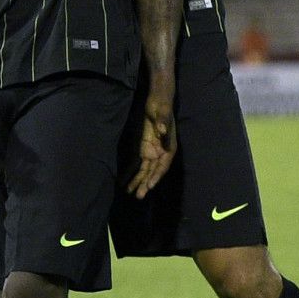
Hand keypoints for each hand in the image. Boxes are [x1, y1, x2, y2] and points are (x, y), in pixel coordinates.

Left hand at [125, 79, 176, 198]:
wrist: (157, 101)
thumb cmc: (162, 107)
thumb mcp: (163, 114)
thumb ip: (163, 123)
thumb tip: (163, 132)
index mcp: (169, 146)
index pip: (163, 165)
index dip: (156, 175)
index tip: (150, 184)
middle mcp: (162, 152)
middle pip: (154, 171)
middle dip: (147, 183)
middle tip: (139, 196)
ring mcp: (153, 152)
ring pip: (147, 171)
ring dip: (140, 182)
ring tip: (133, 194)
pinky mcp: (146, 149)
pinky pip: (140, 165)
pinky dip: (135, 173)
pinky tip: (129, 183)